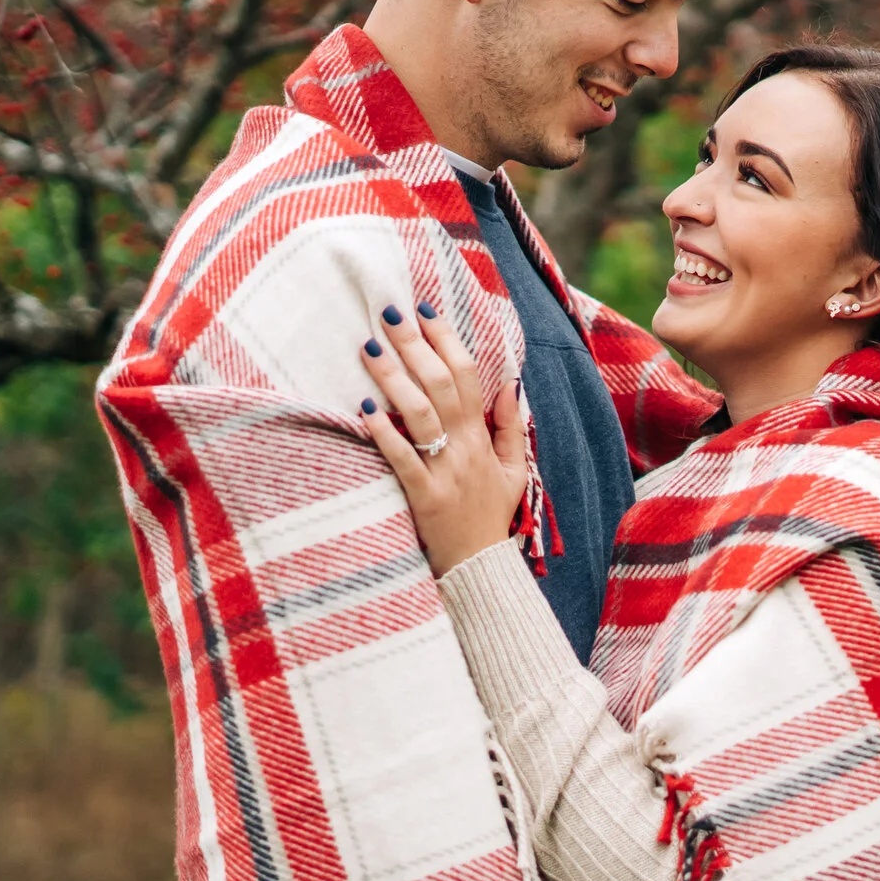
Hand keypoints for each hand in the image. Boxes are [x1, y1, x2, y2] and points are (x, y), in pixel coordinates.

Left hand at [356, 299, 530, 576]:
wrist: (481, 570)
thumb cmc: (490, 516)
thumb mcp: (514, 470)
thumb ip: (509, 427)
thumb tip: (509, 383)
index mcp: (483, 438)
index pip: (468, 376)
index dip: (447, 340)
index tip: (425, 310)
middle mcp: (465, 448)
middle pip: (440, 384)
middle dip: (414, 345)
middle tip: (388, 313)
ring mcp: (445, 472)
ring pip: (419, 414)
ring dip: (393, 378)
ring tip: (370, 347)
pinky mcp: (423, 498)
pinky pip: (402, 459)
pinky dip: (384, 432)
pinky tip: (365, 408)